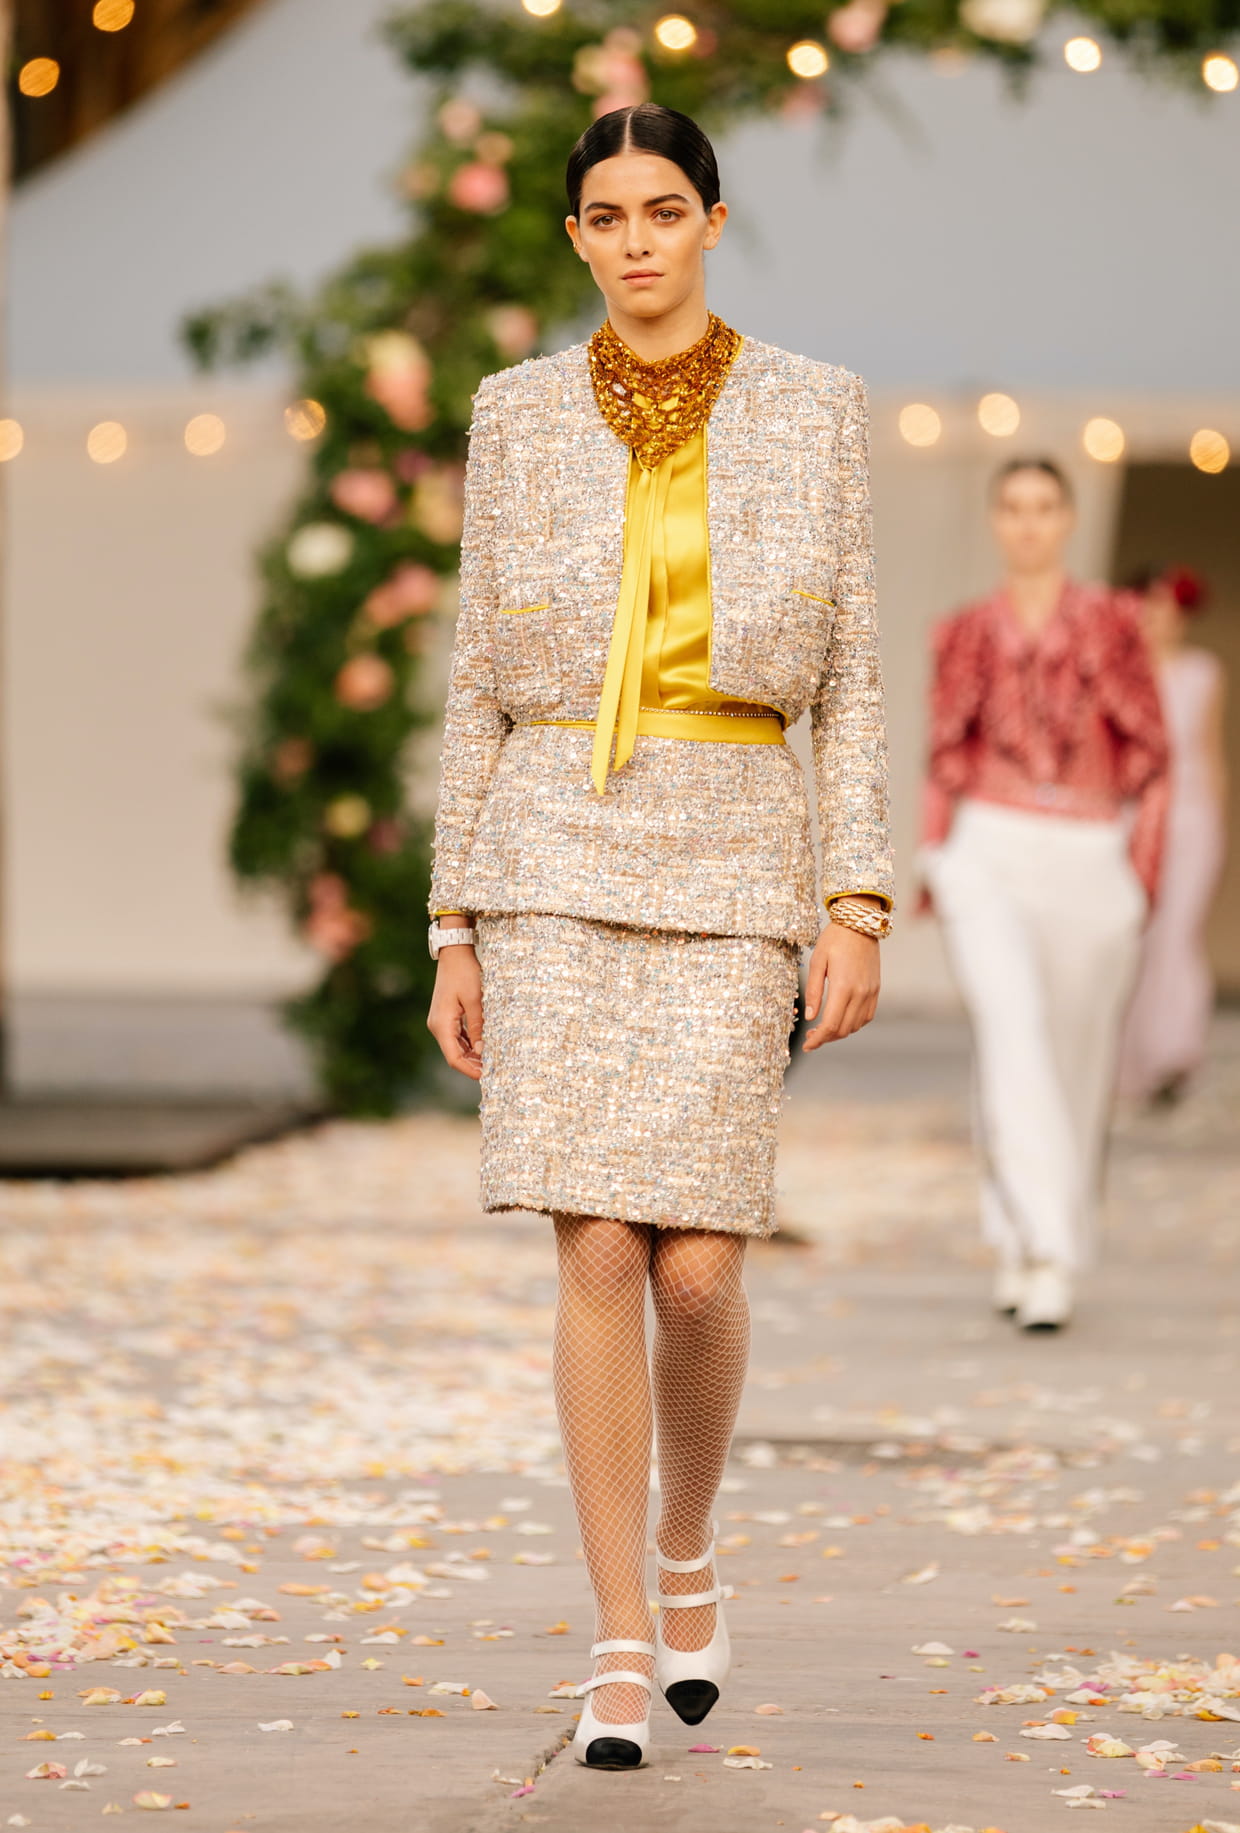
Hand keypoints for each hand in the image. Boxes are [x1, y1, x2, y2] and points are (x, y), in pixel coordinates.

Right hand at [427, 946, 483, 1080]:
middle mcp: (437, 1026)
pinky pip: (458, 1037)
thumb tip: (482, 1051)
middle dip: (473, 1065)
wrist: (454, 953)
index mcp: (441, 1024)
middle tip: (495, 1071)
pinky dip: (470, 1044)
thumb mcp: (475, 1000)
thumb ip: (478, 1026)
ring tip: (493, 1062)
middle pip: (455, 1054)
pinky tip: (485, 1047)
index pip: (454, 1058)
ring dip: (473, 1056)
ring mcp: (441, 1022)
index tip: (487, 1077)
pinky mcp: (446, 1017)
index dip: (469, 1070)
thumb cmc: (465, 973)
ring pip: (457, 1047)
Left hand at [802, 919, 880, 1049]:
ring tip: (824, 1029)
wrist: (860, 923)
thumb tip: (810, 1017)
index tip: (807, 1045)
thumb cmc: (835, 939)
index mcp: (843, 987)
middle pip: (844, 1029)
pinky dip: (854, 1024)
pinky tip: (841, 1019)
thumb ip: (813, 991)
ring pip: (856, 1025)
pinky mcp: (876, 989)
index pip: (831, 1025)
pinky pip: (867, 1016)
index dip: (818, 1039)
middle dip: (826, 1038)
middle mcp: (860, 993)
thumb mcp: (817, 962)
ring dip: (840, 1032)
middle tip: (811, 1037)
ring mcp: (871, 992)